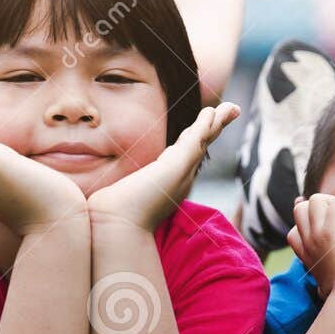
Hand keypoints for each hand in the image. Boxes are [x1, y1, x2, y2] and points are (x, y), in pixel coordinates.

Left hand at [85, 102, 239, 231]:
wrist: (116, 225)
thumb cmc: (112, 213)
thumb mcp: (121, 193)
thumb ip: (120, 187)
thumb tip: (102, 190)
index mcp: (170, 181)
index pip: (188, 153)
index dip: (199, 138)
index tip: (206, 125)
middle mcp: (181, 177)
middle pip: (204, 145)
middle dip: (217, 127)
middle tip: (232, 111)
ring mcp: (182, 172)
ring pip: (205, 141)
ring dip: (218, 122)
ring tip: (231, 108)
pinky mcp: (178, 166)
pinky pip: (197, 140)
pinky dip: (206, 125)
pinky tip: (212, 112)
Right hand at [287, 194, 334, 302]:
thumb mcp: (333, 279)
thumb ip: (329, 268)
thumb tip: (327, 278)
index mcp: (307, 253)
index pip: (297, 227)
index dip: (317, 223)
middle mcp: (308, 242)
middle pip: (303, 208)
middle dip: (326, 209)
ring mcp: (317, 234)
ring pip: (316, 200)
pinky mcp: (331, 230)